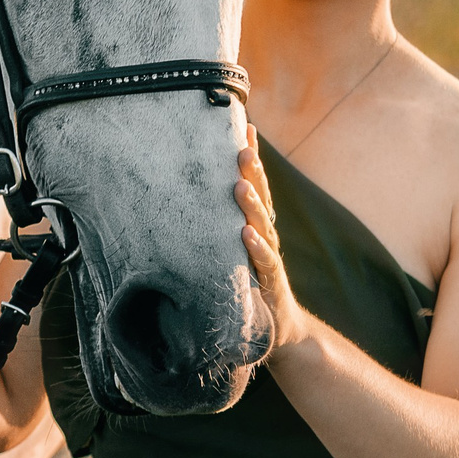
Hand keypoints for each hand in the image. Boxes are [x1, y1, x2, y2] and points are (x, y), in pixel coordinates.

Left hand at [235, 142, 322, 353]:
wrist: (276, 329)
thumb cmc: (246, 284)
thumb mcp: (227, 251)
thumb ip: (215, 225)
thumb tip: (182, 199)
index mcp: (254, 225)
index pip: (254, 184)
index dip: (251, 157)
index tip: (246, 127)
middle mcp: (263, 236)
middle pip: (260, 198)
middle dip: (253, 171)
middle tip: (242, 147)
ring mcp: (268, 259)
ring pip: (262, 226)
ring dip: (251, 204)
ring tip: (240, 183)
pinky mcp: (269, 284)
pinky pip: (263, 263)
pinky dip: (255, 248)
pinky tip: (246, 234)